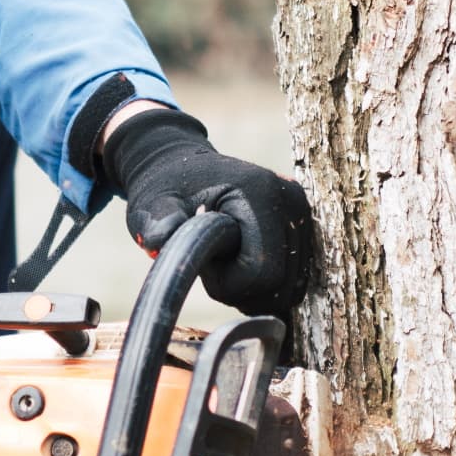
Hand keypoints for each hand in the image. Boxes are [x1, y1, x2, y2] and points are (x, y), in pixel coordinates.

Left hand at [101, 107, 313, 314]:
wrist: (183, 166)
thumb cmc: (167, 187)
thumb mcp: (154, 204)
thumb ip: (158, 223)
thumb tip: (159, 240)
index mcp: (262, 193)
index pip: (262, 272)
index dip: (228, 283)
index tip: (204, 262)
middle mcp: (291, 202)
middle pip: (279, 284)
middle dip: (241, 289)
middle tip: (213, 265)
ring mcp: (301, 214)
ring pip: (288, 286)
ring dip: (253, 288)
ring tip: (226, 261)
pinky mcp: (301, 226)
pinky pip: (292, 278)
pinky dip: (265, 284)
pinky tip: (242, 265)